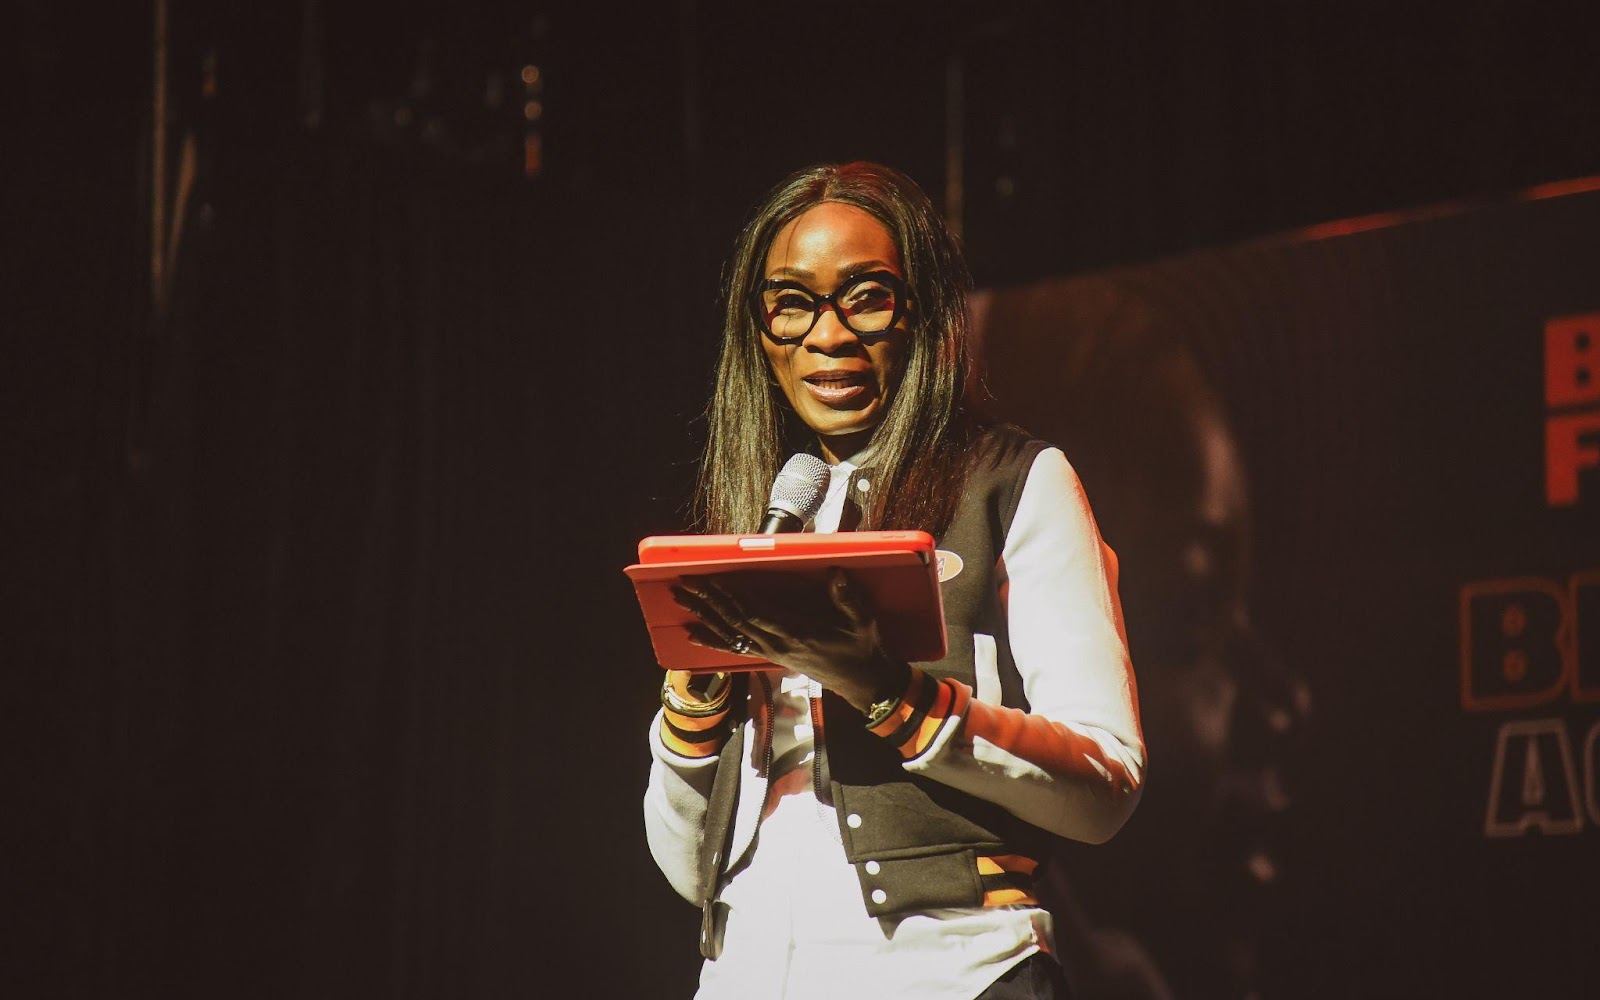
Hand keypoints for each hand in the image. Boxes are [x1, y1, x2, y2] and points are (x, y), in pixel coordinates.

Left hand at [671, 568, 909, 714]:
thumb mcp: (863, 623)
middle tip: (683, 583)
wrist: (864, 685)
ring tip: (680, 601)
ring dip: (703, 616)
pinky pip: (737, 648)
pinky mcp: (771, 658)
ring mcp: (771, 653)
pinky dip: (713, 641)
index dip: (732, 595)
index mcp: (796, 633)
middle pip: (734, 620)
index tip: (712, 578)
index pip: (755, 612)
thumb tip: (835, 573)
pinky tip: (694, 635)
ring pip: (730, 633)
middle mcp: (777, 645)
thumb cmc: (863, 650)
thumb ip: (848, 599)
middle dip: (708, 600)